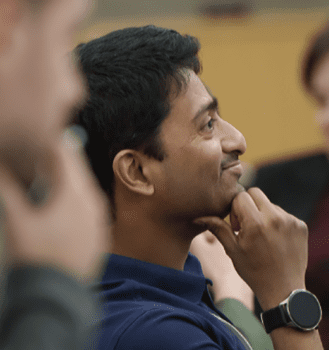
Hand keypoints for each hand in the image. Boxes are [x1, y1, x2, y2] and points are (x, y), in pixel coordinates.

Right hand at [0, 133, 109, 283]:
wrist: (58, 293)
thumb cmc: (35, 255)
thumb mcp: (17, 220)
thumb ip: (9, 190)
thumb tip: (2, 168)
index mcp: (74, 194)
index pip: (66, 158)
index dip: (56, 143)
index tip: (48, 134)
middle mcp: (93, 202)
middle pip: (78, 172)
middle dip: (63, 160)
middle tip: (50, 150)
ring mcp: (100, 218)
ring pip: (86, 189)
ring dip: (70, 180)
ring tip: (55, 175)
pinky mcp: (101, 232)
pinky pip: (91, 207)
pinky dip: (79, 199)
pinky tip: (67, 203)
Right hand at [193, 188, 307, 310]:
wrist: (284, 290)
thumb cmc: (254, 271)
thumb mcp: (232, 250)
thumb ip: (218, 228)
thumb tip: (199, 217)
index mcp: (256, 223)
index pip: (240, 196)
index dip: (235, 209)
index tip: (237, 226)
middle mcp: (275, 218)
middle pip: (256, 193)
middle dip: (248, 204)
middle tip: (247, 225)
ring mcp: (291, 221)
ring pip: (270, 204)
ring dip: (263, 214)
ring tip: (263, 236)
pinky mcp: (301, 225)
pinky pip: (284, 213)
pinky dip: (277, 222)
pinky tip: (275, 240)